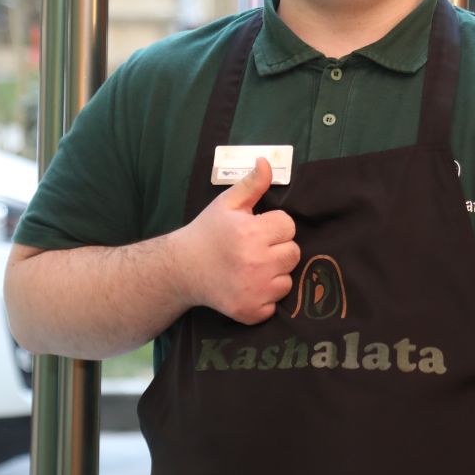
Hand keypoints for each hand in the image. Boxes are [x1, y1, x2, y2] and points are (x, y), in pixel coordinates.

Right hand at [174, 158, 299, 323]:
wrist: (181, 270)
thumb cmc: (207, 233)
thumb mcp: (226, 204)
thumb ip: (251, 184)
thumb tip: (267, 162)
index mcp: (251, 233)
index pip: (288, 226)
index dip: (274, 225)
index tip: (257, 229)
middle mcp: (256, 263)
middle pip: (293, 252)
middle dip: (278, 248)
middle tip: (255, 248)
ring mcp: (255, 290)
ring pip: (288, 279)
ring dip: (275, 273)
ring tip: (251, 267)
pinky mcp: (251, 311)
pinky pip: (276, 303)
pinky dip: (265, 296)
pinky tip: (247, 286)